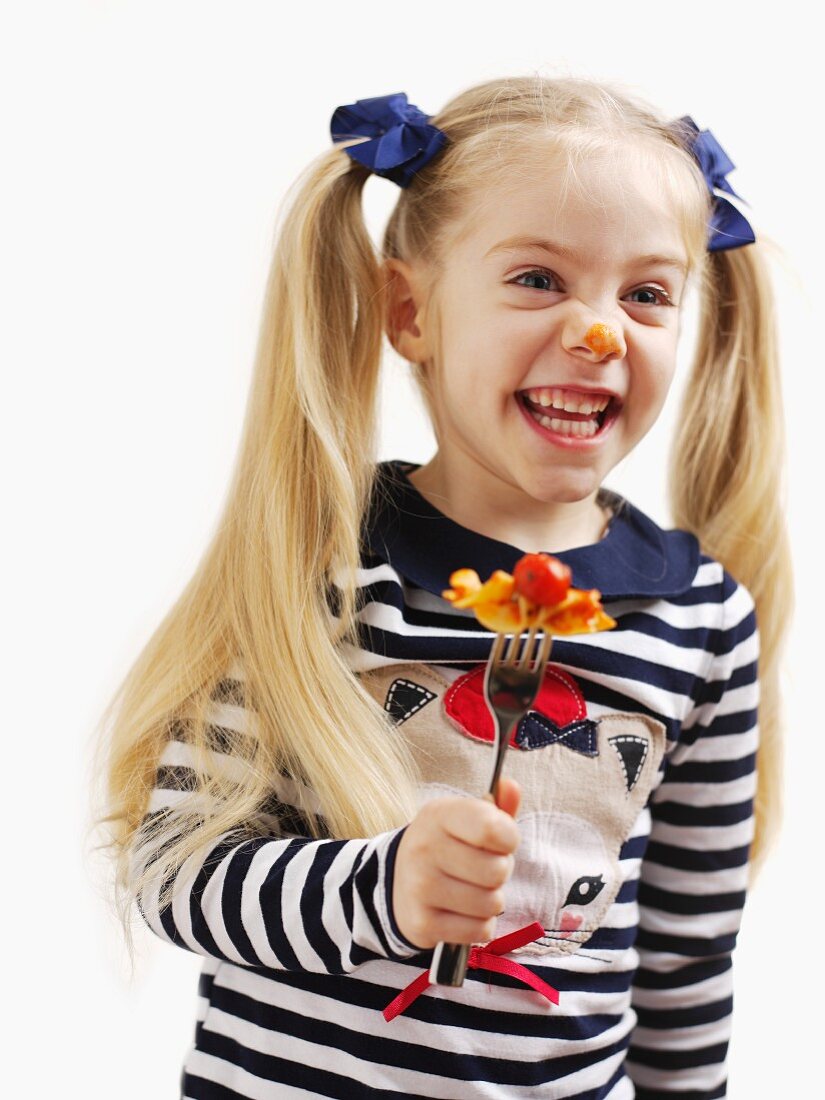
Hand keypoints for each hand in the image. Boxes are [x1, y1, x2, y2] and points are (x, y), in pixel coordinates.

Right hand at [392, 776, 521, 949]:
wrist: (399, 881)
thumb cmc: (448, 846)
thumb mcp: (466, 819)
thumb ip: (496, 807)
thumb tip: (512, 787)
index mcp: (438, 814)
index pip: (492, 829)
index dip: (509, 839)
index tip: (501, 841)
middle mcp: (424, 848)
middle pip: (497, 871)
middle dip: (500, 872)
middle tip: (482, 869)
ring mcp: (420, 888)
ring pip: (491, 904)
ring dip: (490, 901)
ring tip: (472, 890)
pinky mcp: (422, 924)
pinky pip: (480, 930)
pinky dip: (479, 925)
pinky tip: (462, 912)